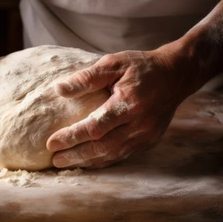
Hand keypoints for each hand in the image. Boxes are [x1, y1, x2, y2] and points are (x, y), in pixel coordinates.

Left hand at [46, 48, 184, 168]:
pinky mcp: (148, 140)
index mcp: (129, 103)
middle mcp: (138, 124)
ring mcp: (145, 135)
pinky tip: (89, 162)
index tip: (51, 142)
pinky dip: (104, 160)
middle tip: (55, 160)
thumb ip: (87, 78)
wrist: (175, 75)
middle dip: (76, 155)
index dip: (72, 136)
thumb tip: (59, 89)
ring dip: (88, 161)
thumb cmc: (141, 67)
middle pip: (102, 147)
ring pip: (112, 155)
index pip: (95, 126)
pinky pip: (122, 155)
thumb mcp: (113, 64)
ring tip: (66, 163)